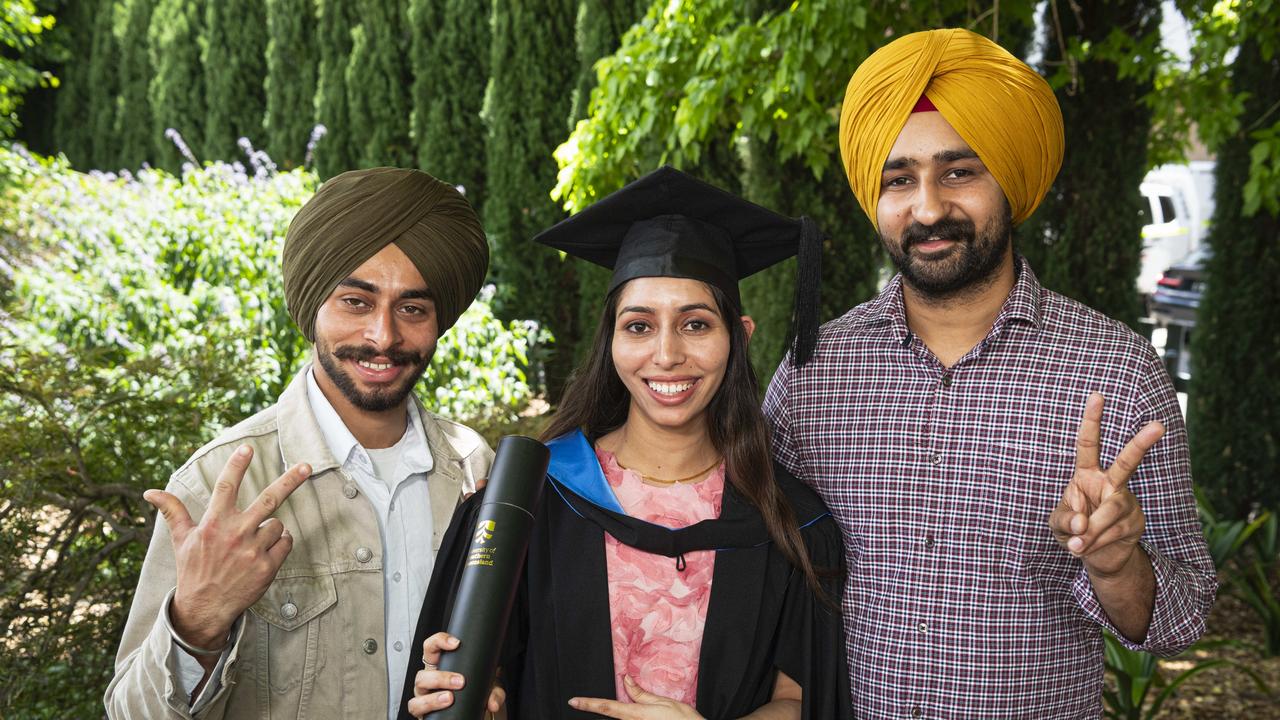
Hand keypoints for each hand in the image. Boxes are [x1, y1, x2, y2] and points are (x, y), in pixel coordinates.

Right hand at [144, 445, 310, 649]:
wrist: (204, 608)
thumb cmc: (194, 569)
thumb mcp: (181, 539)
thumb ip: (173, 511)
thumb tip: (149, 492)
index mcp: (214, 523)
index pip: (226, 487)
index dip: (237, 465)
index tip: (247, 447)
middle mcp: (236, 534)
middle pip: (269, 499)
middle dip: (290, 481)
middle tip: (307, 466)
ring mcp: (253, 551)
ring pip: (277, 524)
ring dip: (271, 528)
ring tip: (252, 542)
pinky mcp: (267, 567)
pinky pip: (285, 542)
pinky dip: (280, 542)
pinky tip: (265, 551)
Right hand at [407, 632, 504, 717]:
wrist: (468, 712)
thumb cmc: (472, 693)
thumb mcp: (486, 689)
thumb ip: (494, 693)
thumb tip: (493, 703)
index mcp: (439, 665)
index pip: (432, 646)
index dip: (439, 641)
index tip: (455, 643)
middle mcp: (428, 679)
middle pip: (423, 672)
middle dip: (441, 677)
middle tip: (460, 681)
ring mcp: (423, 694)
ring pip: (418, 690)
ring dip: (434, 695)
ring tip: (450, 698)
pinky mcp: (422, 709)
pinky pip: (416, 707)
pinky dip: (428, 706)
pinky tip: (442, 707)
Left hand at [569, 676, 703, 718]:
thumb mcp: (664, 702)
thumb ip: (642, 694)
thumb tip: (626, 681)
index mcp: (636, 715)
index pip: (607, 707)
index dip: (588, 704)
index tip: (573, 701)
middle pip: (612, 717)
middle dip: (604, 709)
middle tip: (606, 704)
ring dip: (621, 715)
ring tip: (649, 711)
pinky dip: (629, 718)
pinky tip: (648, 716)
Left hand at [1049, 393, 1163, 576]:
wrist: (1097, 557)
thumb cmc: (1073, 532)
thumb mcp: (1058, 525)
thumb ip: (1065, 520)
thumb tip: (1083, 522)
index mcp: (1087, 474)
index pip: (1089, 444)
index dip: (1092, 420)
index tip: (1097, 395)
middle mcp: (1110, 483)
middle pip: (1126, 462)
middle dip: (1141, 444)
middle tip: (1158, 425)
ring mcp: (1127, 502)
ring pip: (1112, 509)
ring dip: (1092, 530)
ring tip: (1076, 544)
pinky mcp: (1136, 523)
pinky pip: (1115, 531)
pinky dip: (1095, 543)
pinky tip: (1086, 549)